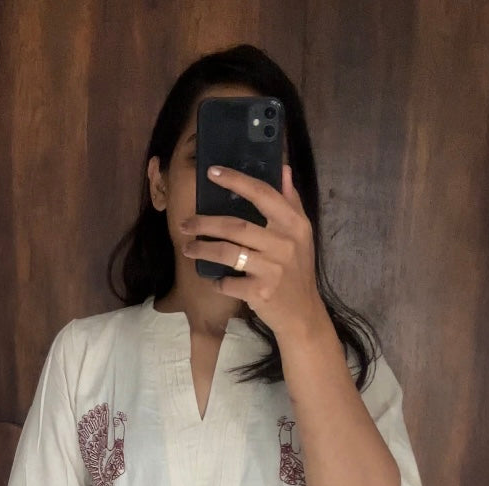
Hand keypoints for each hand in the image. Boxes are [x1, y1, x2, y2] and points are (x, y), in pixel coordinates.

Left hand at [179, 163, 326, 338]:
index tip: (212, 172)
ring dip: (203, 249)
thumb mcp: (302, 234)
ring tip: (187, 247)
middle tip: (185, 223)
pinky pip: (228, 282)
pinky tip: (213, 279)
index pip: (262, 193)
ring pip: (228, 252)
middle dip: (205, 223)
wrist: (302, 314)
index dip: (235, 180)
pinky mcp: (261, 292)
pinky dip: (217, 281)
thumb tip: (284, 169)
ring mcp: (272, 269)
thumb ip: (292, 201)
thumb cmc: (298, 270)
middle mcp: (284, 243)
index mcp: (293, 224)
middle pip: (236, 225)